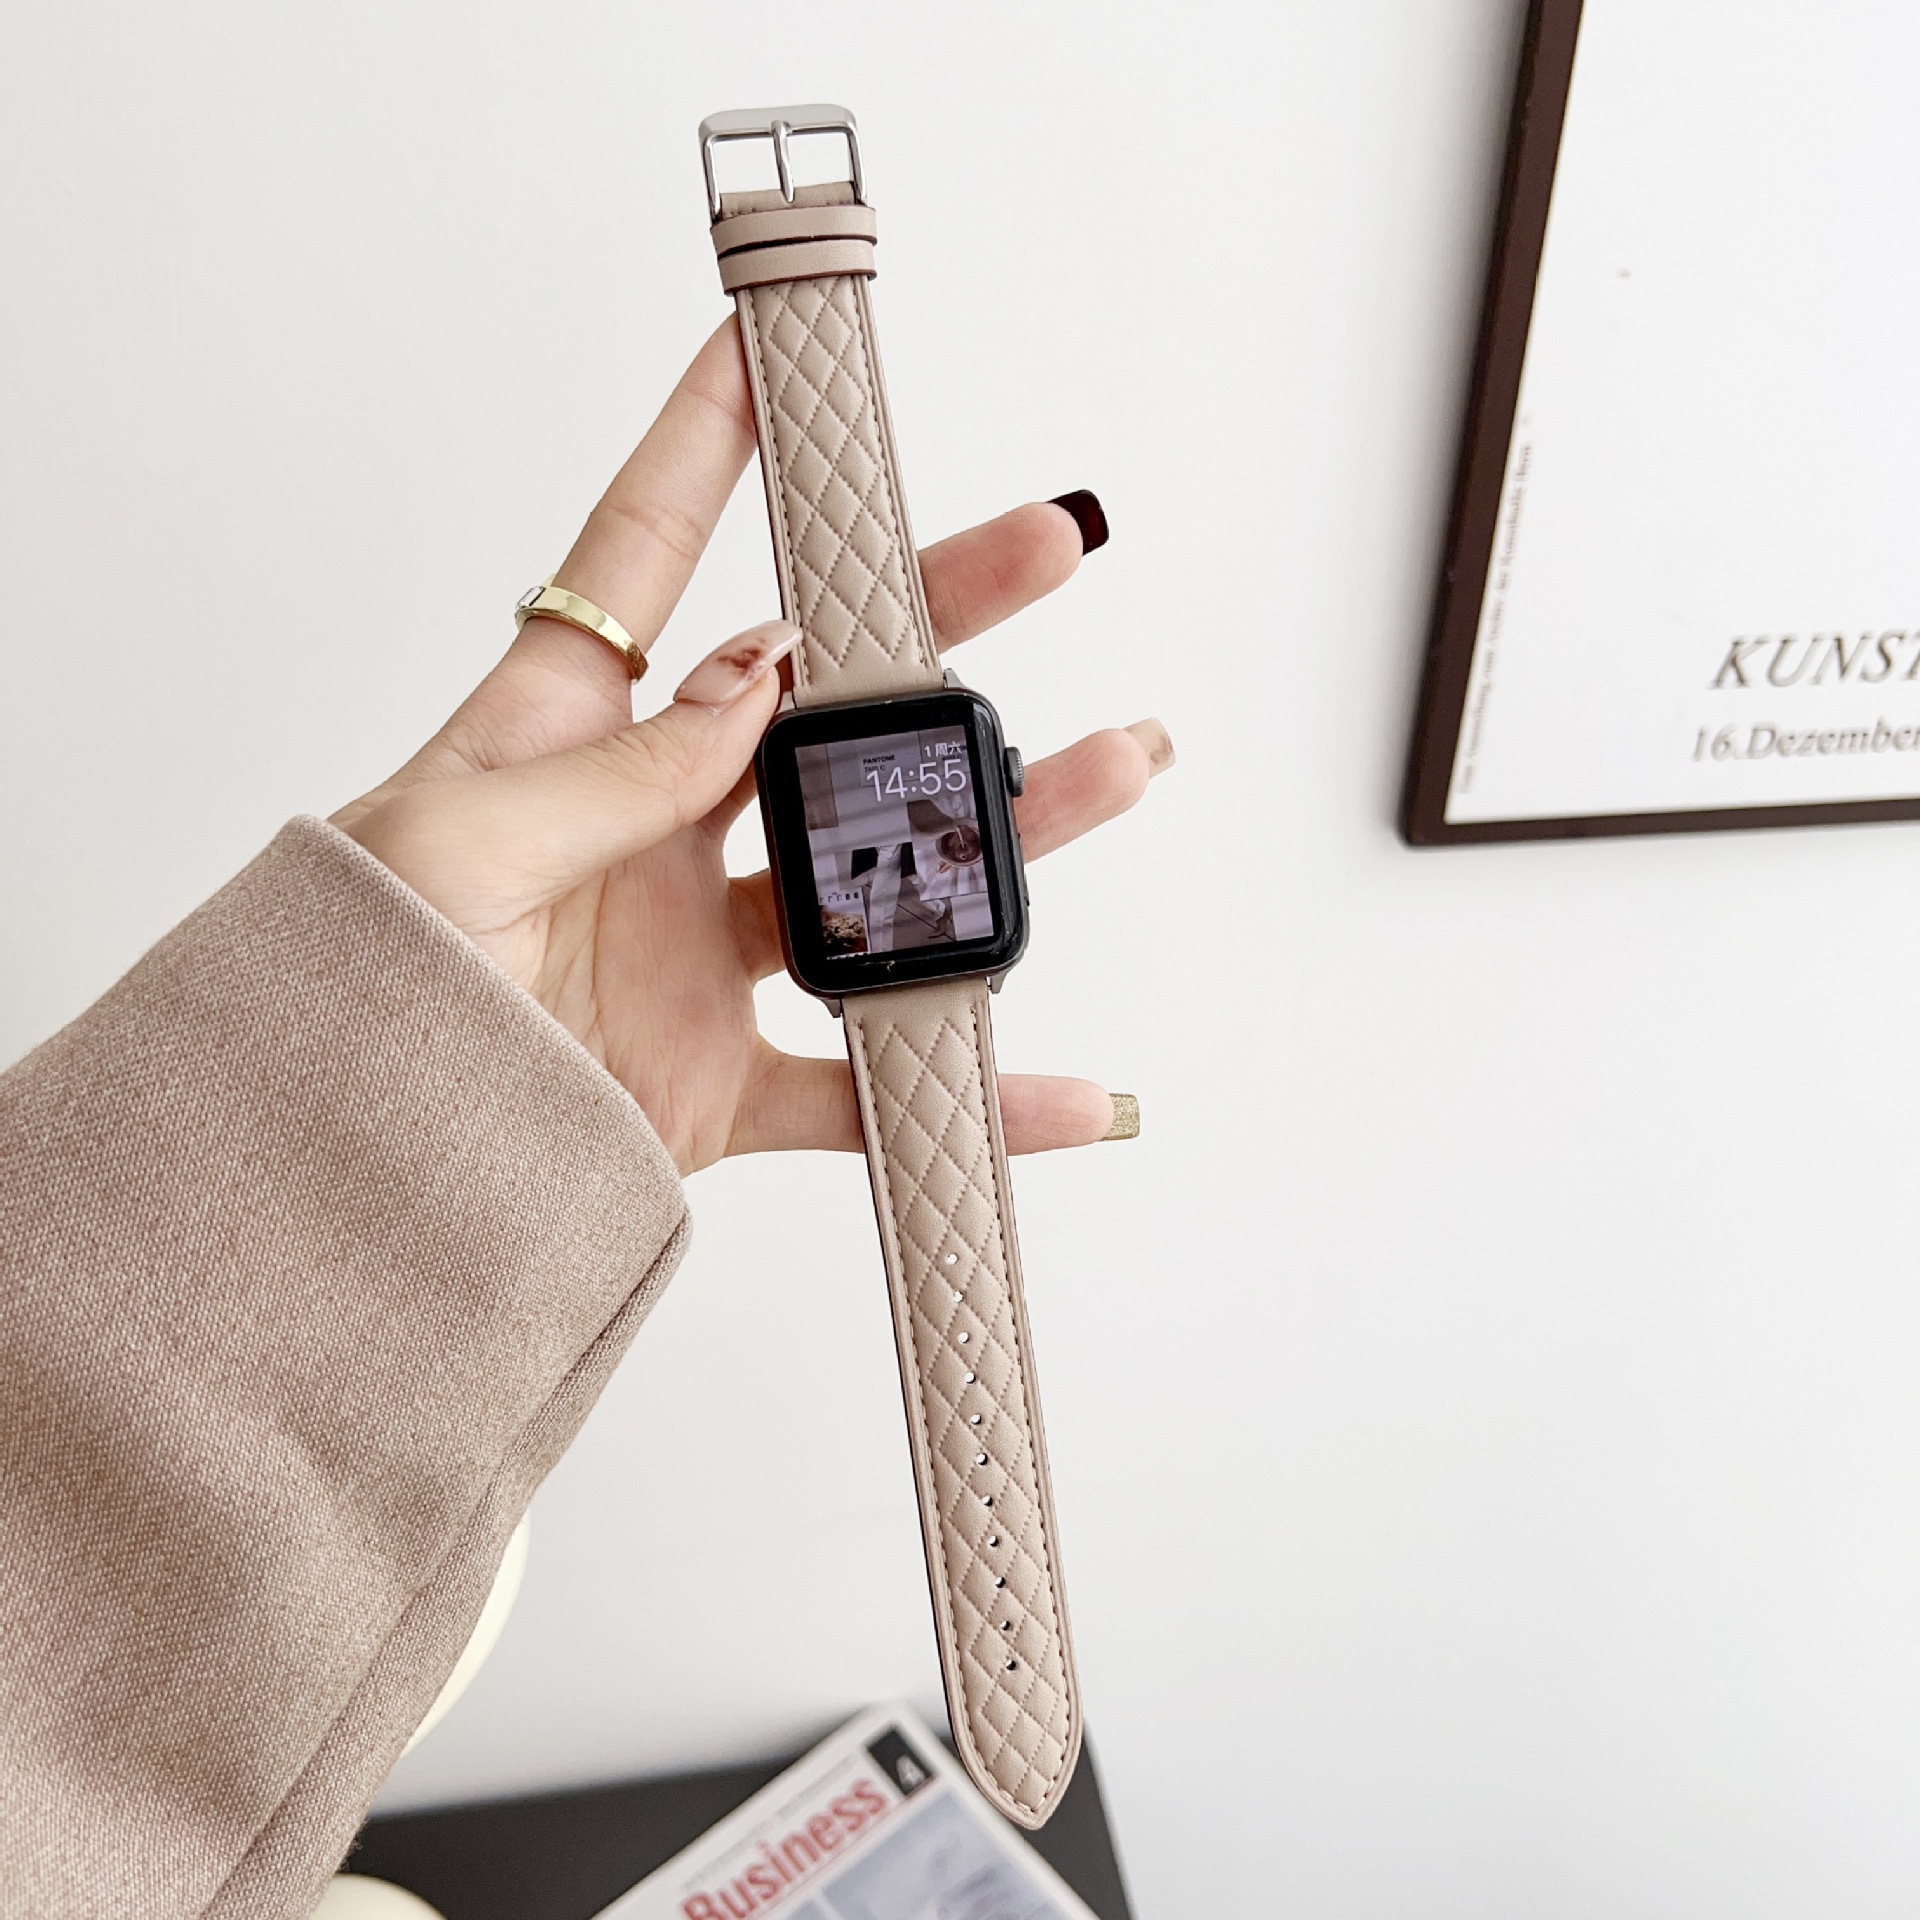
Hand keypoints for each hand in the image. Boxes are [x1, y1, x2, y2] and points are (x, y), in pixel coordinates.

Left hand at [333, 321, 1172, 1174]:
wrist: (345, 1176)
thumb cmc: (348, 992)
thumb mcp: (452, 849)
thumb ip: (613, 773)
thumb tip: (758, 683)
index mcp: (563, 737)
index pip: (644, 557)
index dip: (706, 442)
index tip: (774, 346)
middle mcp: (655, 826)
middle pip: (823, 701)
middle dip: (937, 618)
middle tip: (1046, 546)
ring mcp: (701, 950)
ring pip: (882, 877)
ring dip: (1003, 833)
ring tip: (1111, 768)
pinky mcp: (722, 1075)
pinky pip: (868, 1084)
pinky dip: (971, 1093)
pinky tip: (1073, 1091)